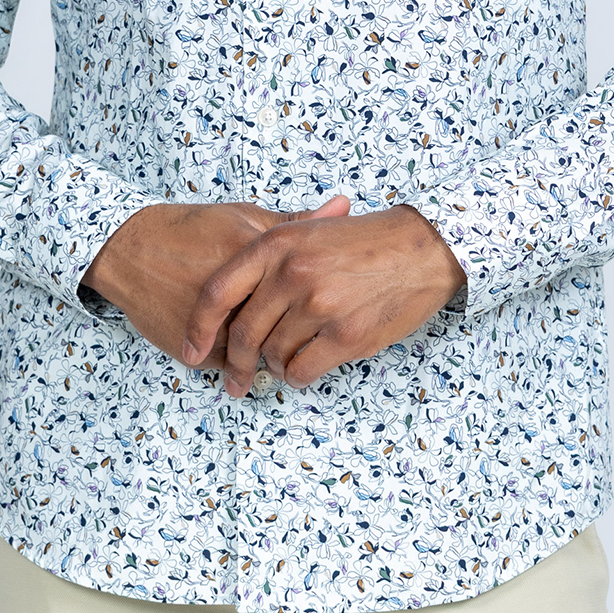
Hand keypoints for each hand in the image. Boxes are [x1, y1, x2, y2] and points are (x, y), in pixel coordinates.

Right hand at [80, 196, 350, 367]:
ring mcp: (217, 329)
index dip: (321, 299)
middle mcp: (237, 297)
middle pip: (289, 326)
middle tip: (312, 330)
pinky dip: (241, 358)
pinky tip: (247, 348)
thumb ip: (296, 222)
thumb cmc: (192, 229)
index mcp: (253, 259)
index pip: (306, 291)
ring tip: (282, 345)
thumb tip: (345, 206)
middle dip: (303, 332)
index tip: (333, 299)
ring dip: (273, 353)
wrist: (131, 251)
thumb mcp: (244, 217)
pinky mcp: (197, 352)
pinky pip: (233, 363)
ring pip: (263, 352)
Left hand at [181, 204, 466, 395]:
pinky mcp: (346, 335)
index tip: (192, 351)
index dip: (198, 327)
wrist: (422, 248)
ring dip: (276, 365)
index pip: (219, 293)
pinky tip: (308, 364)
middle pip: (244, 333)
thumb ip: (270, 257)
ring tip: (288, 359)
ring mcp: (319, 305)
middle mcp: (292, 274)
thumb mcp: (309, 230)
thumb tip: (229, 297)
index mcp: (277, 244)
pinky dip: (299, 374)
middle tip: (237, 381)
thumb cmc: (364, 240)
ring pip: (274, 355)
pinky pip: (302, 370)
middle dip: (237, 364)